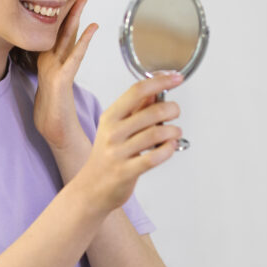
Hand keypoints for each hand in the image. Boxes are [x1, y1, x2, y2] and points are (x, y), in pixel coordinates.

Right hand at [34, 0, 96, 151]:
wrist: (54, 134)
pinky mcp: (59, 81)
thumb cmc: (57, 113)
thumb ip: (62, 72)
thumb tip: (68, 61)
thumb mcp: (59, 88)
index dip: (69, 14)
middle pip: (60, 29)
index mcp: (50, 62)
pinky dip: (83, 41)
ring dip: (74, 16)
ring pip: (64, 37)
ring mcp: (53, 70)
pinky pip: (73, 57)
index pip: (61, 33)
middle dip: (70, 7)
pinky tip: (93, 27)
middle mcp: (49, 62)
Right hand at [74, 72, 183, 215]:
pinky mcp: (125, 172)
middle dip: (171, 109)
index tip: (176, 78)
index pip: (137, 91)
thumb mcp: (115, 128)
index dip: (160, 82)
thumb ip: (136, 109)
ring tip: (175, 132)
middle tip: (175, 112)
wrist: (90, 189)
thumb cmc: (107, 157)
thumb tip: (154, 90)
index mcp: (110, 117)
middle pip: (151, 112)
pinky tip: (170, 147)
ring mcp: (118, 153)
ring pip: (155, 134)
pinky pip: (154, 157)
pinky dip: (168, 150)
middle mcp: (112, 132)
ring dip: (173, 131)